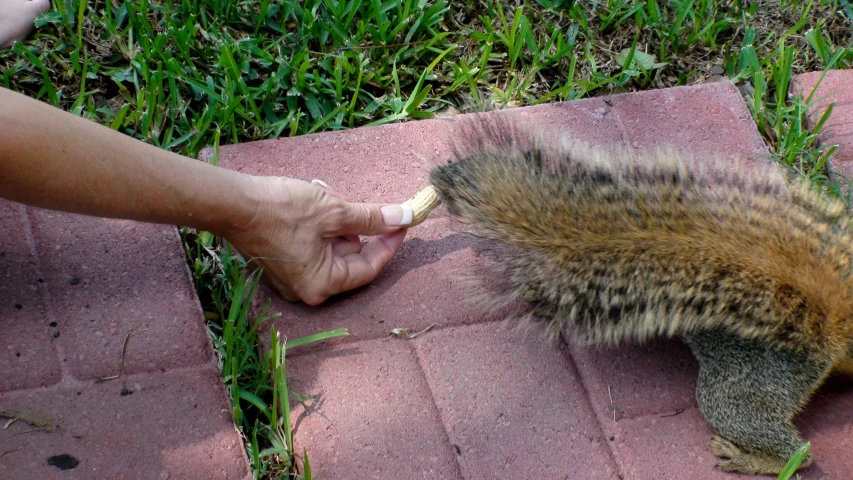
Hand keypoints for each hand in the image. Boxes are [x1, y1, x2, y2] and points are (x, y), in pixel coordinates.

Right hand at [225, 176, 409, 304]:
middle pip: (349, 257)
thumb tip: (404, 217)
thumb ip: (372, 218)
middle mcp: (307, 289)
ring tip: (326, 195)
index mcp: (323, 284)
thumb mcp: (334, 211)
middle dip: (357, 226)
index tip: (403, 222)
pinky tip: (314, 201)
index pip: (369, 267)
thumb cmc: (282, 210)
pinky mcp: (281, 263)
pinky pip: (312, 246)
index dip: (389, 243)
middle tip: (356, 201)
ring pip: (331, 248)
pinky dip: (319, 225)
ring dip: (336, 221)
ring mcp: (292, 278)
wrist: (232, 203)